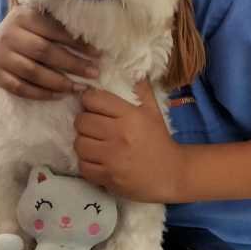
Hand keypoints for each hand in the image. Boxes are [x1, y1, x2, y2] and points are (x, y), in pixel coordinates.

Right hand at [0, 6, 99, 100]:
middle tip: (95, 72)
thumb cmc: (21, 37)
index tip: (98, 53)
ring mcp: (2, 57)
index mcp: (23, 16)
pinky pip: (23, 89)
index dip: (77, 42)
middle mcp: (10, 35)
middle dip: (73, 63)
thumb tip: (93, 32)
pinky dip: (43, 94)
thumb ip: (54, 23)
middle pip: (46, 52)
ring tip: (81, 87)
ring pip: (34, 73)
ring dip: (61, 82)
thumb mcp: (33, 22)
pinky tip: (60, 95)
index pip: (54, 30)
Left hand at [74, 81, 184, 202]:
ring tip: (92, 141)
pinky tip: (95, 159)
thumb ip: (142, 90)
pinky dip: (86, 162)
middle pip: (82, 121)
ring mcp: (112, 158)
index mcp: (130, 116)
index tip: (92, 105)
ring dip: (83, 142)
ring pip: (79, 143)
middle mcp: (119, 135)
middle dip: (84, 121)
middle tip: (92, 124)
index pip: (95, 100)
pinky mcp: (107, 177)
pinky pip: (83, 166)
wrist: (171, 173)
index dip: (88, 100)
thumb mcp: (153, 111)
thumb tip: (134, 72)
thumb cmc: (159, 139)